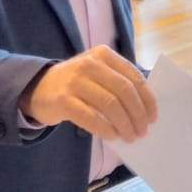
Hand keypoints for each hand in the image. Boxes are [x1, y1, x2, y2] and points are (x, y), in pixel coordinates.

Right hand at [20, 47, 158, 141]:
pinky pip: (91, 117)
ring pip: (110, 105)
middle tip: (143, 131)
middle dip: (138, 114)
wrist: (38, 88)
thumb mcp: (97, 73)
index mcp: (103, 54)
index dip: (147, 99)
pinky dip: (106, 129)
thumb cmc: (76, 84)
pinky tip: (113, 136)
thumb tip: (146, 108)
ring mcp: (75, 81)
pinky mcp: (63, 100)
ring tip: (130, 137)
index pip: (133, 77)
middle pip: (124, 91)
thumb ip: (118, 82)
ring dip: (125, 124)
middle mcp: (89, 64)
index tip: (153, 117)